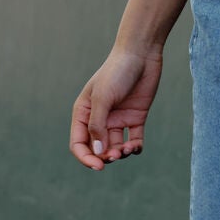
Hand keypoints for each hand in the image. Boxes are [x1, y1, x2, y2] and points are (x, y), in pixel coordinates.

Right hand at [70, 45, 161, 171]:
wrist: (141, 54)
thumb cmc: (117, 72)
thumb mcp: (103, 98)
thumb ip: (98, 126)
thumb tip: (98, 153)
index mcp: (83, 113)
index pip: (78, 144)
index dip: (86, 158)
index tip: (98, 166)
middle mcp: (99, 119)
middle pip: (97, 149)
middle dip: (105, 157)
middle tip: (116, 155)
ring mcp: (117, 119)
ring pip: (115, 147)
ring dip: (120, 153)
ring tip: (128, 149)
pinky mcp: (135, 117)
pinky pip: (133, 140)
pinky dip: (134, 147)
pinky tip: (136, 146)